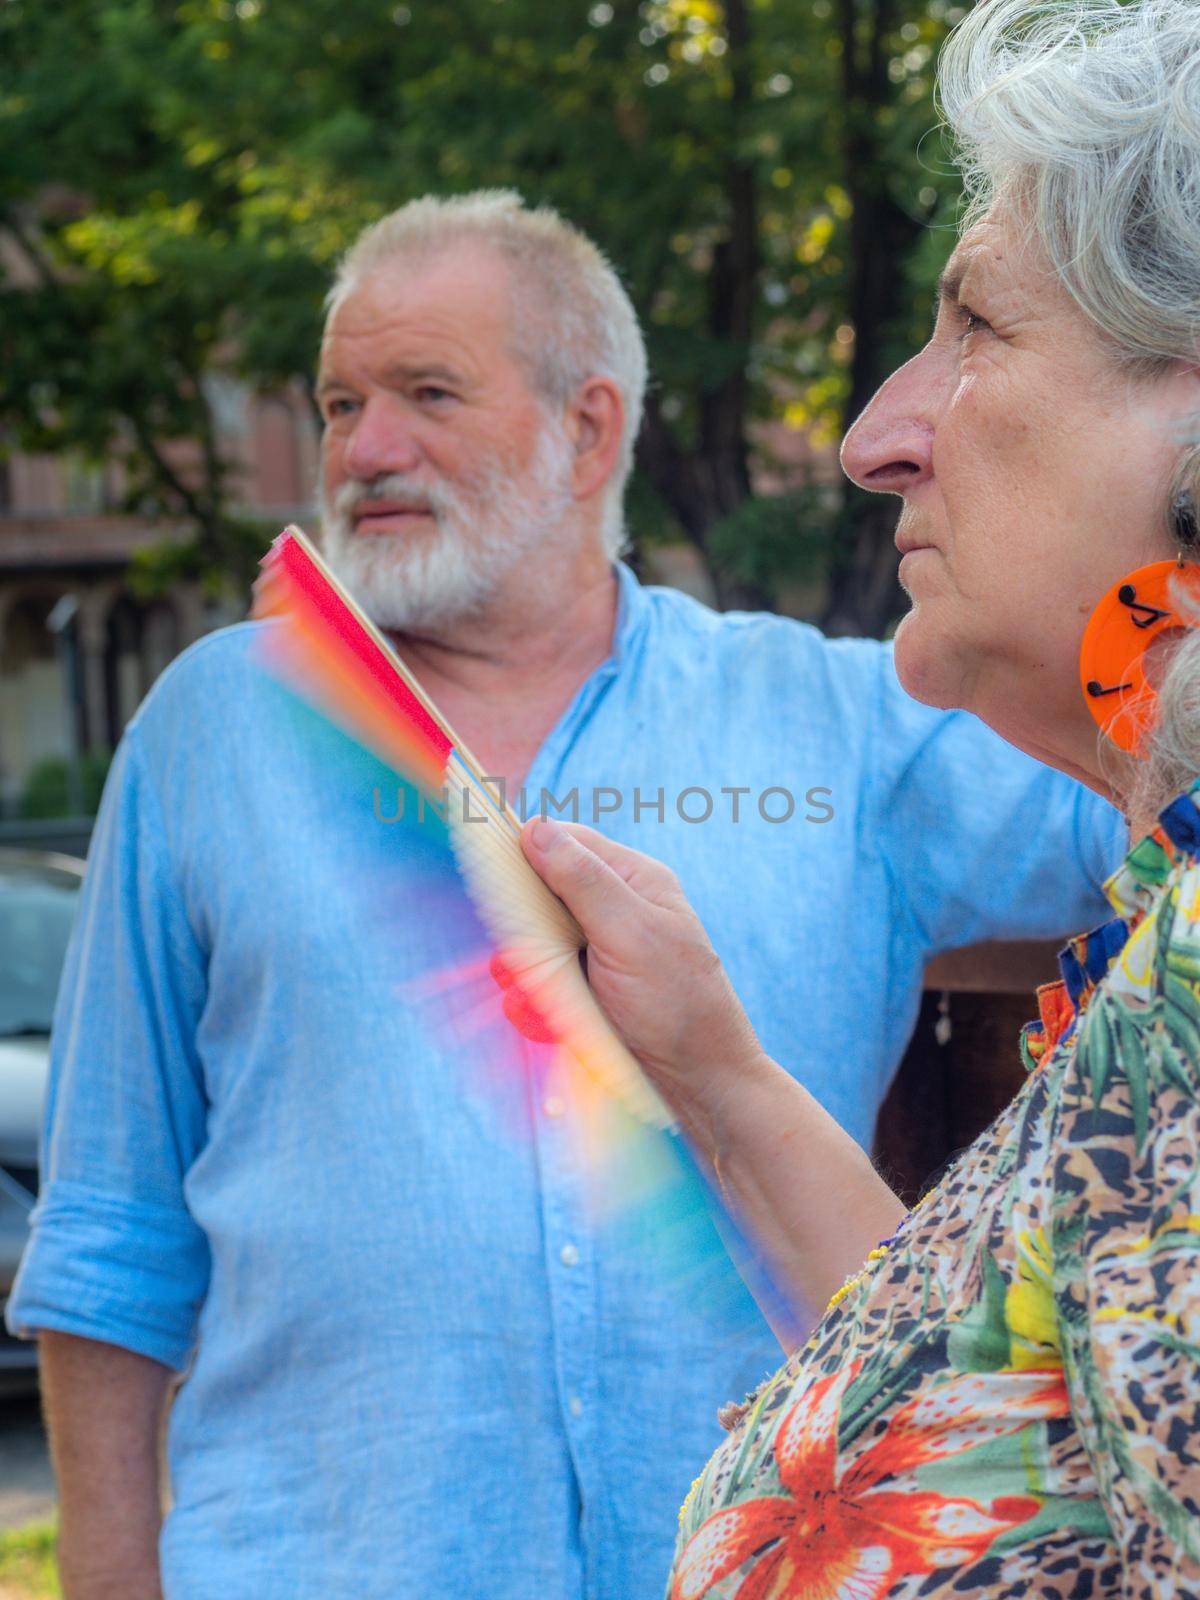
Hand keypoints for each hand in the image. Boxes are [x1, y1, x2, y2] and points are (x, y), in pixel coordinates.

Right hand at [519, 816, 766, 1124]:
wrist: (698, 1088)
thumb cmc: (677, 1005)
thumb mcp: (630, 933)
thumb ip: (584, 880)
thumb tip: (536, 826)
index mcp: (634, 882)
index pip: (568, 843)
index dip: (528, 852)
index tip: (492, 873)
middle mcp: (614, 911)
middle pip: (540, 896)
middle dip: (525, 932)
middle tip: (522, 960)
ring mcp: (596, 954)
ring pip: (532, 947)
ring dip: (529, 977)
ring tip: (546, 1004)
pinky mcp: (583, 994)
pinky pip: (538, 988)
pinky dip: (538, 1008)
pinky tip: (552, 1026)